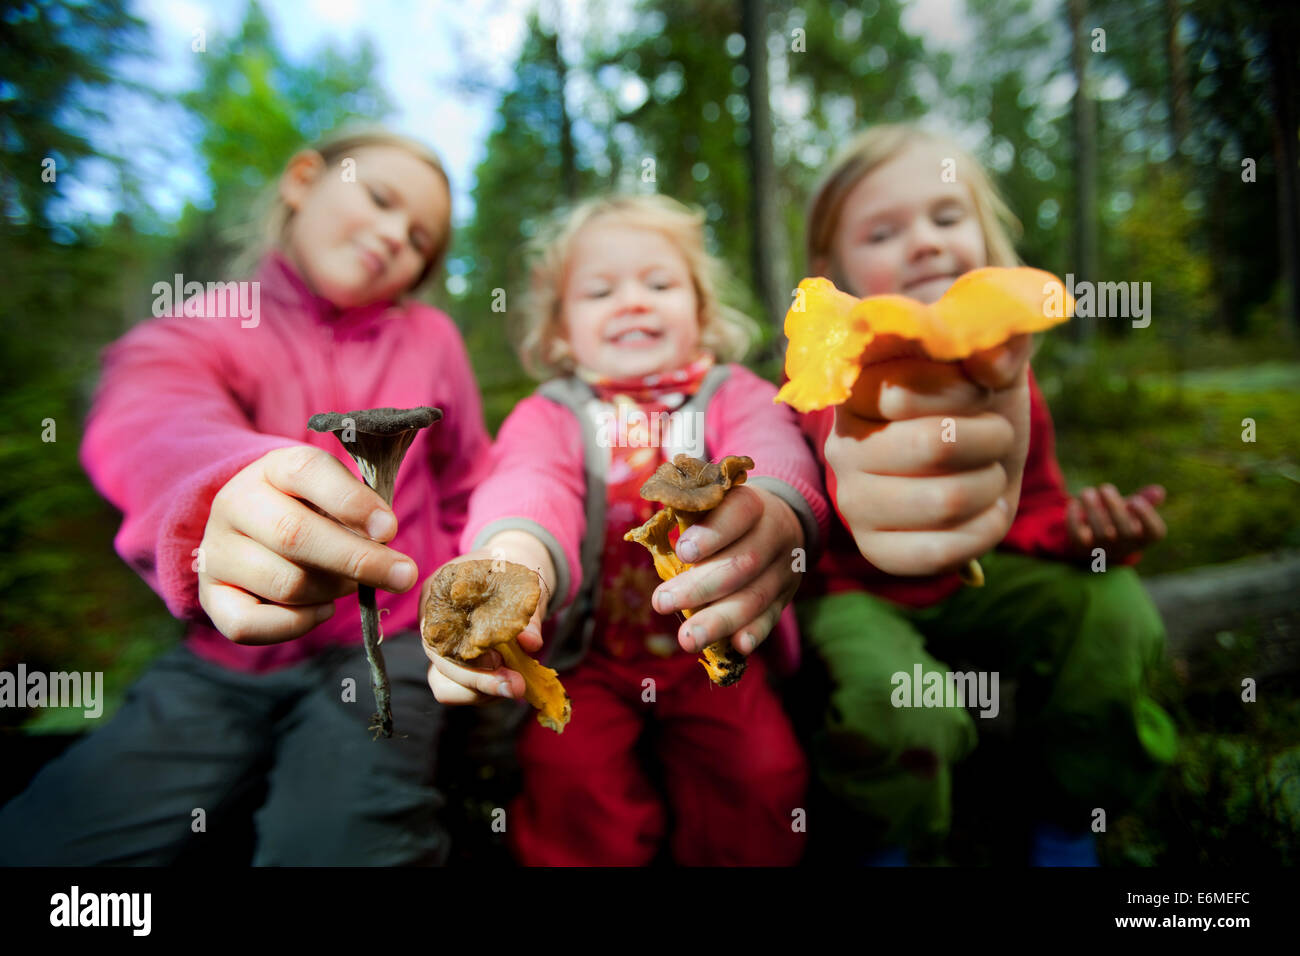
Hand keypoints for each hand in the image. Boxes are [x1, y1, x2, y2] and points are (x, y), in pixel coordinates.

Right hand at [197, 445, 417, 644]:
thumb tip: (384, 541)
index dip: (352, 502)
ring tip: (351, 584)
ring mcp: (217, 551)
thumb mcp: (335, 494)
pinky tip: (320, 608)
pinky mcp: (210, 595)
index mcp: (273, 468)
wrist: (252, 528)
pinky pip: (249, 624)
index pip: (307, 472)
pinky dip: (297, 623)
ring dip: (332, 591)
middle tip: (403, 574)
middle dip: (358, 559)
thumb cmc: (312, 510)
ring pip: (284, 583)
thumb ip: (359, 511)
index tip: (389, 529)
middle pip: (294, 534)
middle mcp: (235, 504)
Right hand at [420, 533, 551, 705]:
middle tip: (516, 686)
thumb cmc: (513, 571)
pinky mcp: (457, 665)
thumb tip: (531, 644)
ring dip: (481, 693)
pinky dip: (486, 693)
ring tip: (515, 686)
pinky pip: (462, 690)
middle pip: (439, 667)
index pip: (438, 634)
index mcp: (438, 593)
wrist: (513, 567)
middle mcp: (433, 624)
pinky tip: (509, 683)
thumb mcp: (524, 584)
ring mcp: (442, 647)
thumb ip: (528, 614)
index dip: (464, 655)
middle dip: (479, 682)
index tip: (498, 661)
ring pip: (445, 687)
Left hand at [649, 484, 804, 656]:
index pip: (738, 514)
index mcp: (754, 505)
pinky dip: (755, 632)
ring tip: (688, 639)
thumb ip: (690, 514)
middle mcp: (774, 536)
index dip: (712, 534)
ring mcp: (782, 570)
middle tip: (662, 602)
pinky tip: (737, 646)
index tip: (682, 553)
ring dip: (719, 621)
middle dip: (699, 587)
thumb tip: (650, 534)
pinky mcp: (784, 597)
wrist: (783, 522)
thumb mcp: (717, 502)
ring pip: (755, 597)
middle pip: (743, 564)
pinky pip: (771, 617)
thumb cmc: (730, 515)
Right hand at [825, 334, 1032, 575]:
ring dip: (992, 483)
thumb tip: (993, 361)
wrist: (976, 445)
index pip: (901, 391)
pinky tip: (990, 510)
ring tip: (991, 472)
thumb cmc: (975, 389)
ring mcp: (853, 501)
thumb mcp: (989, 352)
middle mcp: (842, 445)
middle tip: (997, 433)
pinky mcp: (875, 548)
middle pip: (933, 446)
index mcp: (855, 388)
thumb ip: (999, 340)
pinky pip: (938, 554)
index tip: (980, 389)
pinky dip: (985, 530)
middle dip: (990, 437)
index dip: (962, 390)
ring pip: (945, 501)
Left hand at [1066, 483, 1165, 562]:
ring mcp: (1103, 550)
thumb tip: (1159, 491)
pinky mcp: (1082, 548)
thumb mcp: (1132, 511)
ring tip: (1088, 492)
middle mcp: (1126, 547)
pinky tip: (1074, 503)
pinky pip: (1077, 536)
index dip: (1147, 516)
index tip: (1136, 500)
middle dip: (1115, 507)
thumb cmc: (1119, 522)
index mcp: (1144, 537)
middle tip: (1105, 488)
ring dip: (1094, 509)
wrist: (1094, 545)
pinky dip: (1073, 518)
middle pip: (1127, 531)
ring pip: (1102, 533)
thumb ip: (1145, 500)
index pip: (1155, 533)